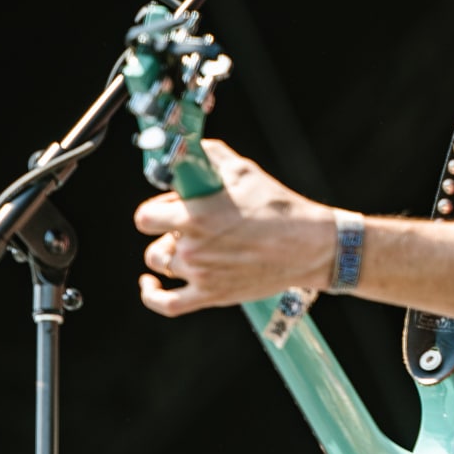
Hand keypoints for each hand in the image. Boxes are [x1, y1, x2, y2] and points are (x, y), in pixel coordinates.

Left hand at [135, 140, 336, 315]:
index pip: (145, 217)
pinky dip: (152, 294)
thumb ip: (209, 157)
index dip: (157, 208)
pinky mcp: (211, 296)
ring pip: (162, 264)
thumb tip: (189, 150)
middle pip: (156, 239)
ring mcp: (200, 275)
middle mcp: (192, 248)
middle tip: (194, 221)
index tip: (172, 204)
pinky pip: (167, 303)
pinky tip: (149, 284)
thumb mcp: (244, 171)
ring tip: (193, 243)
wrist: (309, 247)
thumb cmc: (279, 207)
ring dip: (171, 252)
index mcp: (195, 216)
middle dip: (169, 229)